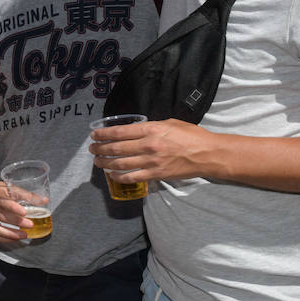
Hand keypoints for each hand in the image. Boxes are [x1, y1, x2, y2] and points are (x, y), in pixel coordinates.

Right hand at [0, 180, 31, 245]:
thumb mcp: (8, 187)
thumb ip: (24, 194)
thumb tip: (43, 200)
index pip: (3, 197)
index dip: (14, 205)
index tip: (25, 211)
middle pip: (1, 214)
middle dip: (17, 221)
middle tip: (30, 224)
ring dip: (12, 233)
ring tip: (25, 234)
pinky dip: (5, 238)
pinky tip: (15, 238)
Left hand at [89, 118, 215, 183]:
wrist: (207, 154)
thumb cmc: (191, 136)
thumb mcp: (170, 123)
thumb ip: (151, 126)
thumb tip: (136, 130)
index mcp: (151, 129)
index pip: (120, 132)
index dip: (103, 134)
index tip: (94, 135)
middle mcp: (148, 145)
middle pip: (116, 148)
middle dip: (100, 149)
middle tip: (92, 149)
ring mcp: (151, 162)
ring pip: (120, 163)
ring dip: (105, 163)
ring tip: (97, 161)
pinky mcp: (155, 175)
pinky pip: (132, 177)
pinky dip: (119, 177)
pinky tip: (112, 174)